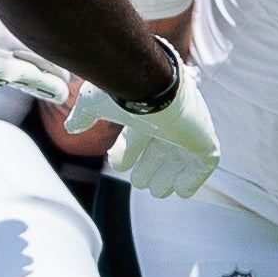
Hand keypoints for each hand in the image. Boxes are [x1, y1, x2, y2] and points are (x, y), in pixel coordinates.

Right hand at [64, 50, 220, 197]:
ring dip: (167, 177)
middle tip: (139, 182)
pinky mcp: (205, 141)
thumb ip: (85, 115)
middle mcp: (171, 119)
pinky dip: (192, 180)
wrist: (154, 86)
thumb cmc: (127, 92)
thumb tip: (72, 127)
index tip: (119, 164)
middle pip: (162, 149)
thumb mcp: (97, 103)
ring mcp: (190, 130)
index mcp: (150, 110)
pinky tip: (180, 191)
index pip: (141, 133)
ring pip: (181, 159)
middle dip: (149, 168)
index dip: (130, 151)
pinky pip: (204, 165)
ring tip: (156, 190)